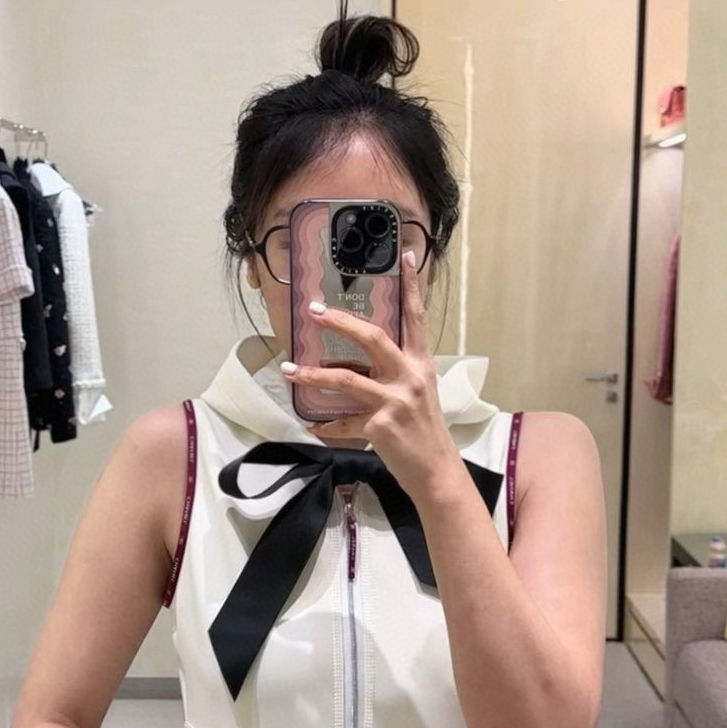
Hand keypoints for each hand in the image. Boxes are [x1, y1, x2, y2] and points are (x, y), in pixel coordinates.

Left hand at [283, 247, 463, 503]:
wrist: (436, 471)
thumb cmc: (424, 432)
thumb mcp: (416, 394)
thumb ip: (392, 374)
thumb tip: (354, 364)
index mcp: (420, 364)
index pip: (416, 317)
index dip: (411, 286)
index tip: (407, 256)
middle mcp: (409, 376)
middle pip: (372, 338)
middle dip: (340, 322)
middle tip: (314, 311)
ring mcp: (394, 401)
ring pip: (345, 379)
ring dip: (313, 374)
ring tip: (290, 371)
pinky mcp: (380, 425)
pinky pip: (342, 421)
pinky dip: (325, 424)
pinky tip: (312, 425)